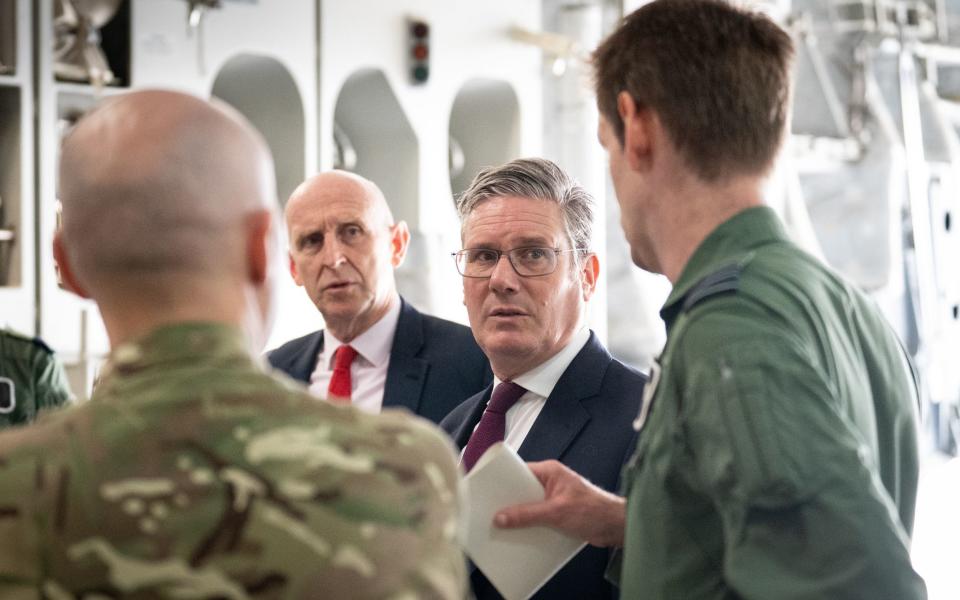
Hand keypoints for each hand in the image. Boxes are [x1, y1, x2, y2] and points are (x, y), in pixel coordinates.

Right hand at [493, 460, 625, 547]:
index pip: (520, 472)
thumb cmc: (594, 510)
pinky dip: (530, 525)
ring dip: (520, 517)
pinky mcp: (558, 513)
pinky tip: (521, 535)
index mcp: (550, 471)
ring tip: (504, 527)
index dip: (504, 482)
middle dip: (510, 502)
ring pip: (529, 506)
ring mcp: (554, 498)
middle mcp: (551, 482)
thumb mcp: (556, 512)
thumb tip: (502, 517)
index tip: (489, 492)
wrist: (616, 527)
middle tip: (493, 513)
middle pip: (522, 490)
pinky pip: (538, 517)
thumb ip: (528, 514)